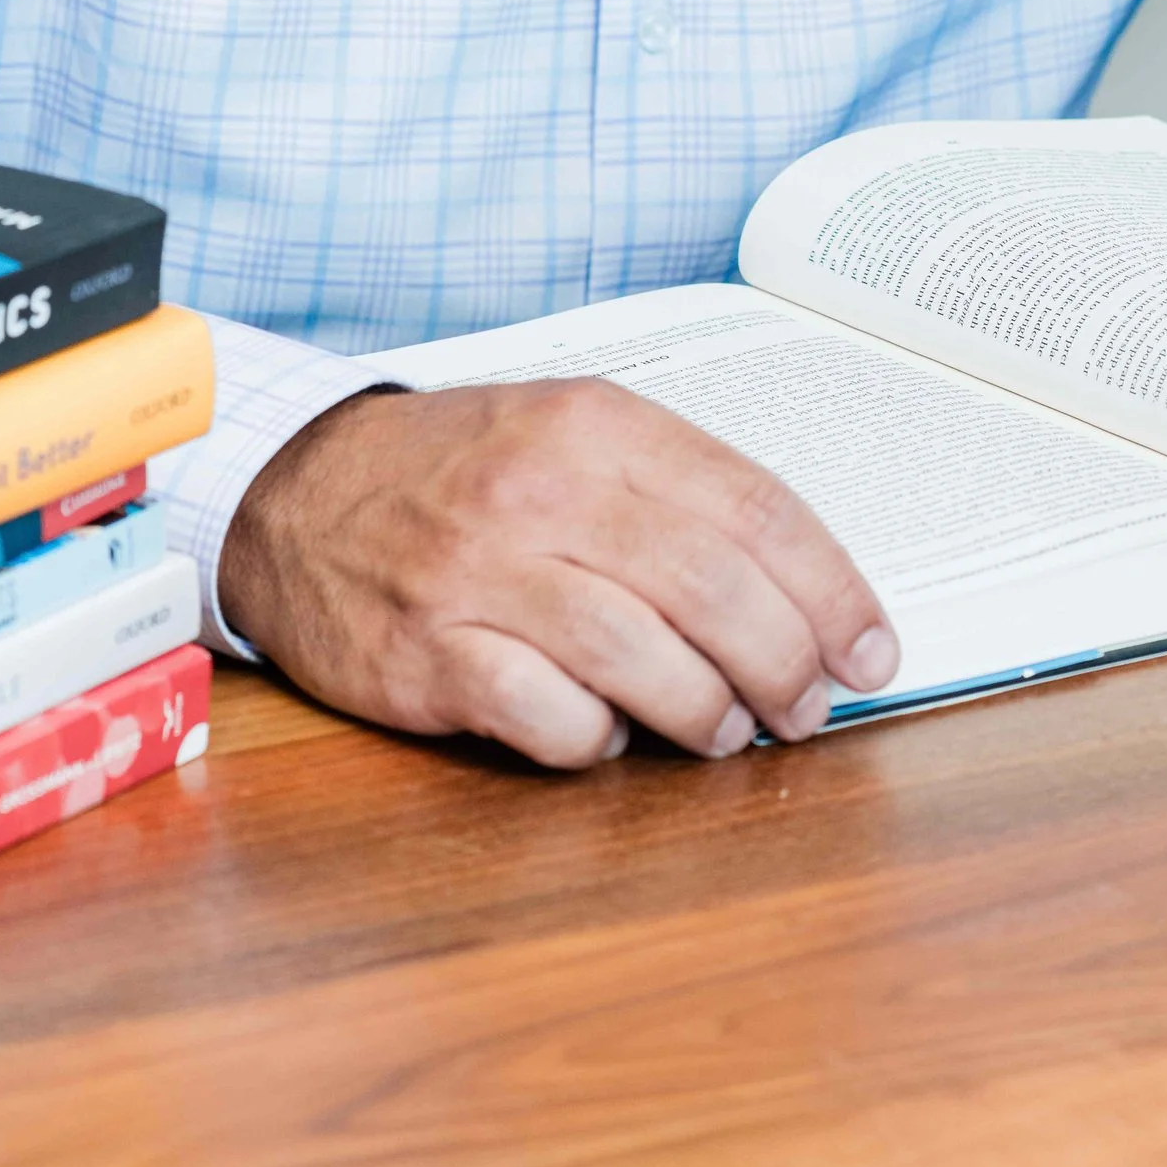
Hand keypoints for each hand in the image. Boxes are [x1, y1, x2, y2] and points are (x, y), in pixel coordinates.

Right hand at [219, 379, 899, 767]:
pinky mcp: (429, 657)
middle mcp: (544, 491)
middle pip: (712, 589)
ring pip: (643, 659)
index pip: (752, 506)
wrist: (295, 493)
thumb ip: (675, 498)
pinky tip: (610, 734)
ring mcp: (480, 575)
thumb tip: (802, 596)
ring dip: (707, 714)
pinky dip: (600, 742)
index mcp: (597, 424)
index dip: (830, 590)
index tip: (871, 650)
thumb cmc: (460, 474)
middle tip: (808, 709)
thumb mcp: (570, 437)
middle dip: (785, 665)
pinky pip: (550, 719)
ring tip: (724, 732)